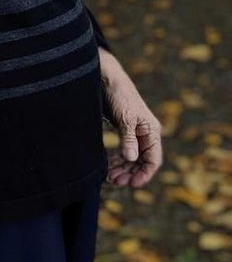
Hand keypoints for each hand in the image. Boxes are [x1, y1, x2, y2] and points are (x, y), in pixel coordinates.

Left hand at [99, 50, 162, 187]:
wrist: (108, 78)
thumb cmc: (119, 95)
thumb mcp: (125, 118)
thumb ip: (128, 139)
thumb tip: (131, 159)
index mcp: (151, 131)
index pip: (153, 160)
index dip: (143, 174)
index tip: (131, 184)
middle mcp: (146, 133)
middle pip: (142, 161)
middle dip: (130, 172)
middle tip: (114, 181)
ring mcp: (136, 132)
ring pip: (133, 157)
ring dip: (123, 167)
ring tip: (110, 176)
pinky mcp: (125, 130)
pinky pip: (125, 150)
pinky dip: (119, 159)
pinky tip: (110, 164)